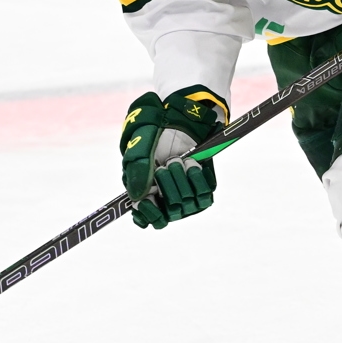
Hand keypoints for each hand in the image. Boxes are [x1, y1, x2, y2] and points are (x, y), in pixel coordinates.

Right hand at [120, 88, 221, 228]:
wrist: (177, 122)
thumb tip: (138, 198)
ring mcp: (186, 197)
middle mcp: (166, 200)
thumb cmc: (152, 137)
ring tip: (177, 161)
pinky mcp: (202, 189)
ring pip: (187, 205)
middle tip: (164, 166)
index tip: (150, 200)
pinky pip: (204, 194)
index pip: (148, 220)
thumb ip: (137, 172)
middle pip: (171, 212)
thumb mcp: (137, 151)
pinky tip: (190, 164)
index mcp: (145, 196)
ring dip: (181, 179)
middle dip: (167, 186)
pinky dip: (196, 177)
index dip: (150, 214)